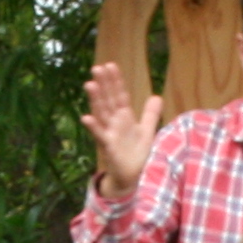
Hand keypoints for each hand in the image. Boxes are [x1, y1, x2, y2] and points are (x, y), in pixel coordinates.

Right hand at [81, 60, 163, 197]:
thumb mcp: (146, 131)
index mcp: (123, 118)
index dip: (115, 81)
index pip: (119, 95)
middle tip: (97, 67)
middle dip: (104, 85)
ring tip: (90, 84)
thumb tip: (156, 96)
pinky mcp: (108, 147)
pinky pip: (99, 135)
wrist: (131, 177)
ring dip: (95, 99)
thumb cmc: (136, 154)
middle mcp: (114, 123)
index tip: (110, 65)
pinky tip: (86, 117)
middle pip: (108, 100)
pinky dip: (93, 127)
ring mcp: (109, 134)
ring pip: (101, 113)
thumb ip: (150, 114)